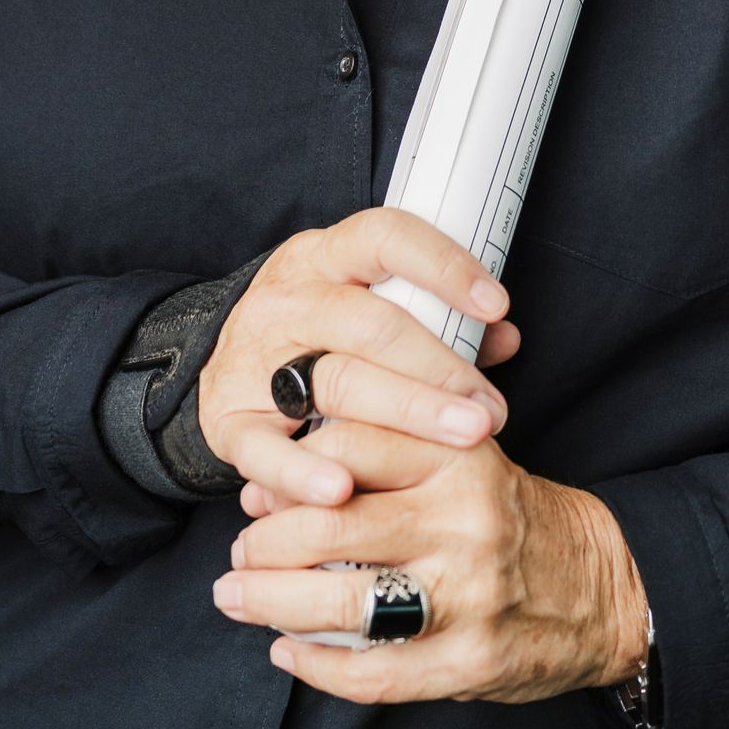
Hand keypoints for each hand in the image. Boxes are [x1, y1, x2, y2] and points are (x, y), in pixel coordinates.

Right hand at [197, 209, 521, 509]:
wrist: (223, 370)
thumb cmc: (317, 337)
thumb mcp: (367, 307)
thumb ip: (436, 320)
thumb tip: (504, 336)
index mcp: (324, 257)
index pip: (384, 237)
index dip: (443, 266)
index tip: (496, 305)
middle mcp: (287, 298)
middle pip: (370, 324)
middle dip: (439, 369)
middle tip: (490, 409)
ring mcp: (253, 357)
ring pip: (334, 380)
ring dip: (407, 413)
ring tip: (464, 440)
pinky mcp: (228, 419)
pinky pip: (265, 449)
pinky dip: (303, 472)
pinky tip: (343, 491)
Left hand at [213, 424, 650, 706]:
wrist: (605, 584)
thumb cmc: (511, 514)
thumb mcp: (461, 457)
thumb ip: (384, 456)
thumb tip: (274, 477)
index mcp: (458, 455)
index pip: (347, 445)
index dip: (286, 467)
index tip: (256, 485)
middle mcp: (462, 519)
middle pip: (328, 527)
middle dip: (262, 542)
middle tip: (237, 552)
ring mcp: (467, 595)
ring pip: (340, 603)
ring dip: (270, 603)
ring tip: (237, 597)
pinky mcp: (469, 660)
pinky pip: (372, 673)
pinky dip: (316, 667)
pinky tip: (286, 653)